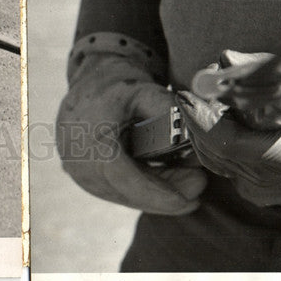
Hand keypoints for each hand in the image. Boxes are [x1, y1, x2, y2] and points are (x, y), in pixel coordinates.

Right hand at [57, 50, 207, 214]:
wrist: (88, 80)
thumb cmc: (116, 85)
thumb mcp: (145, 92)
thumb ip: (170, 114)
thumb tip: (198, 143)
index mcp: (91, 143)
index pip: (128, 181)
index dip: (161, 195)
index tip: (192, 199)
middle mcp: (80, 165)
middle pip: (132, 194)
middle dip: (168, 194)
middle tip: (199, 183)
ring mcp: (80, 174)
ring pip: (127, 196)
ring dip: (157, 192)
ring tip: (187, 177)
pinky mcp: (85, 178)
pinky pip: (119, 191)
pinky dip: (143, 187)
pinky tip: (165, 176)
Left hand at [177, 50, 280, 205]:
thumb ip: (262, 71)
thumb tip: (224, 60)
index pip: (224, 142)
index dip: (199, 117)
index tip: (185, 93)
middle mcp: (271, 179)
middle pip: (213, 150)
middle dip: (196, 118)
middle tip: (191, 91)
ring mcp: (265, 188)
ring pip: (215, 159)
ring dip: (203, 130)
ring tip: (204, 103)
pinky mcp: (261, 189)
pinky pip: (226, 165)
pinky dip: (216, 142)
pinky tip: (220, 121)